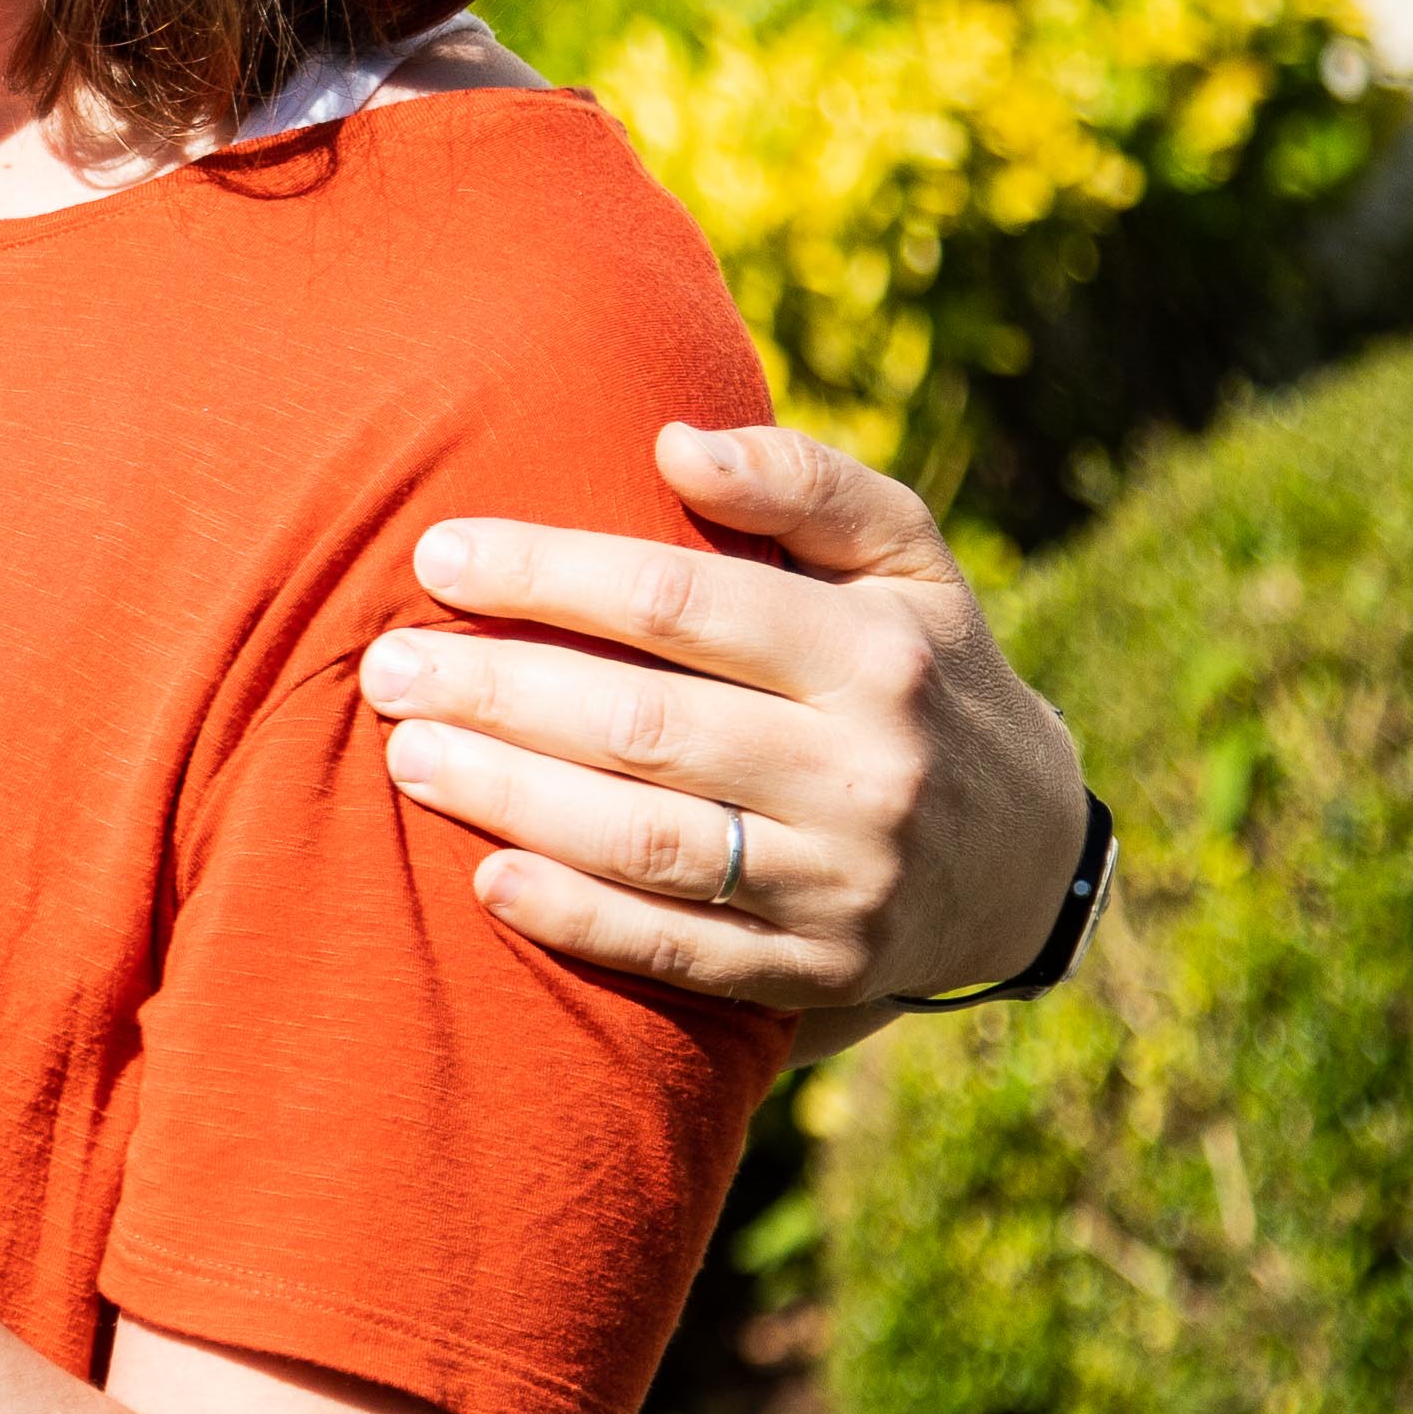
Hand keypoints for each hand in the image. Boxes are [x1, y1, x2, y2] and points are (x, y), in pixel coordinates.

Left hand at [358, 420, 1089, 1060]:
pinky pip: (681, 950)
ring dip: (512, 799)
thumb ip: (803, 484)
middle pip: (644, 726)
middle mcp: (863, 772)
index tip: (437, 558)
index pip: (681, 600)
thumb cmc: (920, 669)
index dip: (549, 573)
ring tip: (405, 756)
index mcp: (873, 654)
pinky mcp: (817, 970)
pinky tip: (487, 879)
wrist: (1027, 857)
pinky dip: (579, 918)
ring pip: (649, 841)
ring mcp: (843, 882)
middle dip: (498, 691)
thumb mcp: (906, 560)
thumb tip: (675, 443)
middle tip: (386, 669)